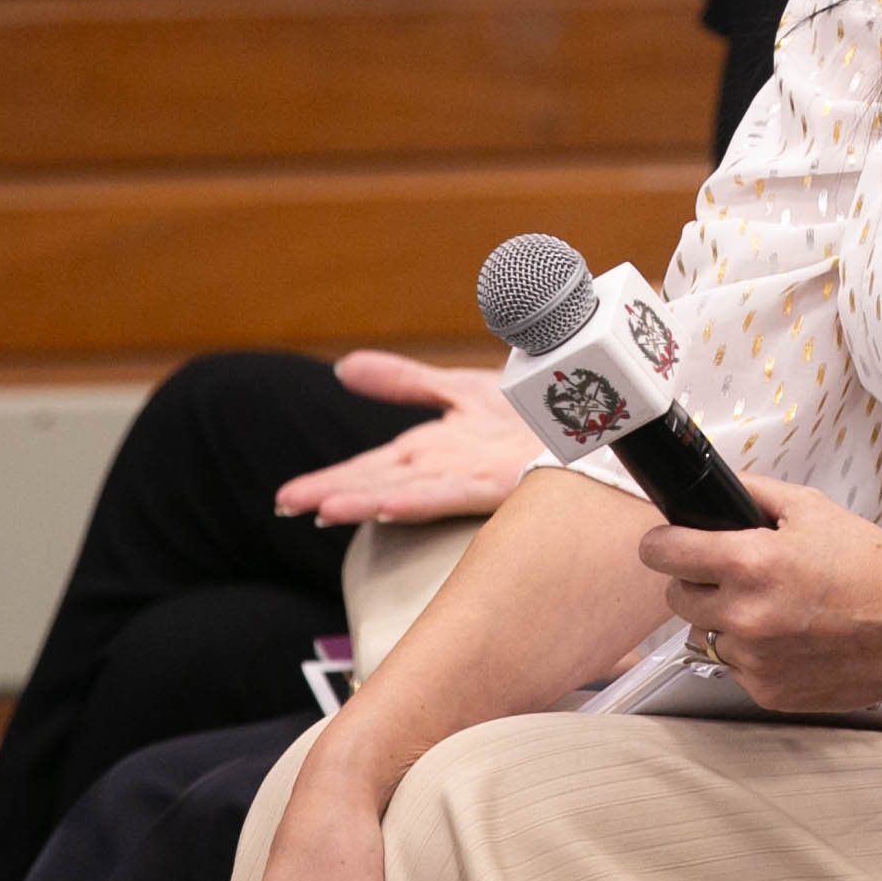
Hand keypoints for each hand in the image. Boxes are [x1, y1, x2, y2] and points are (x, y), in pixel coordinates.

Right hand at [274, 352, 540, 524]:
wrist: (595, 415)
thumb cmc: (529, 413)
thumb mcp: (457, 390)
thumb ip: (402, 382)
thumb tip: (343, 369)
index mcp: (432, 452)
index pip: (370, 468)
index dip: (330, 481)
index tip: (286, 498)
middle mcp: (448, 468)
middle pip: (381, 483)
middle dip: (335, 494)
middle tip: (288, 506)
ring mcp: (476, 477)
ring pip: (412, 492)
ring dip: (369, 503)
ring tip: (325, 511)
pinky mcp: (508, 481)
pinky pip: (462, 490)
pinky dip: (424, 499)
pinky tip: (392, 507)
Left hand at [639, 475, 881, 711]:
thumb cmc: (876, 568)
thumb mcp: (813, 510)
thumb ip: (753, 493)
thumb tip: (713, 487)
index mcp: (749, 563)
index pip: (661, 553)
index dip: (663, 543)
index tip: (670, 544)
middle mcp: (744, 615)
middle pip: (677, 598)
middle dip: (698, 582)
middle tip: (738, 576)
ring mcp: (754, 661)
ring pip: (707, 636)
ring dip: (728, 622)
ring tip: (778, 609)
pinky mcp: (769, 693)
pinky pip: (737, 669)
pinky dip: (755, 654)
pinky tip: (793, 638)